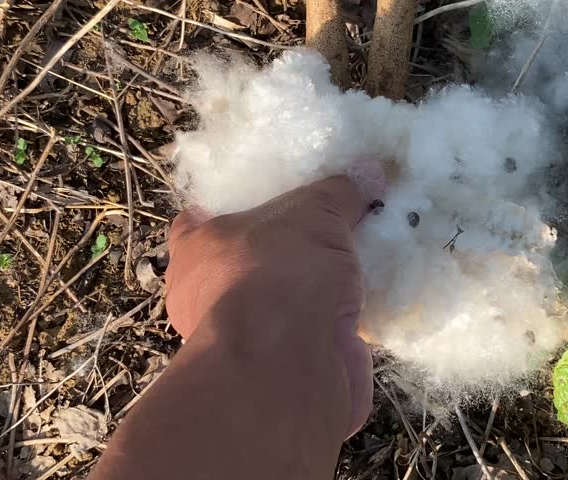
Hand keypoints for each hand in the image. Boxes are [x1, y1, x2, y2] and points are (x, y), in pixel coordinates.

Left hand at [165, 171, 382, 435]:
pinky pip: (307, 338)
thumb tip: (371, 170)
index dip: (227, 212)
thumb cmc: (276, 272)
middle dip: (280, 255)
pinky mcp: (278, 371)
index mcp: (196, 250)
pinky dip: (331, 327)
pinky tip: (365, 309)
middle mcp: (207, 297)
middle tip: (323, 235)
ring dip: (310, 295)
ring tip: (355, 269)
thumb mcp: (313, 212)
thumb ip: (339, 192)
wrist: (285, 364)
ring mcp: (243, 340)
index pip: (197, 223)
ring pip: (277, 306)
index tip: (265, 203)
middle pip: (243, 265)